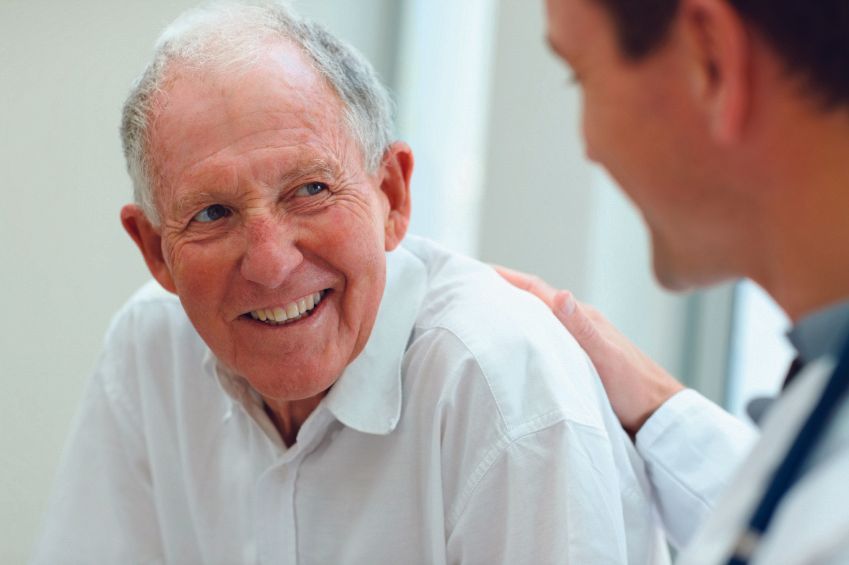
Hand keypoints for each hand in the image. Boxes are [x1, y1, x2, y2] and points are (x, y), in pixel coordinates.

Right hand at [495, 266, 683, 435]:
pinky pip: (545, 339)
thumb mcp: (605, 358)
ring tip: (484, 314)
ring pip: (539, 320)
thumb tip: (560, 294)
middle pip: (534, 300)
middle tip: (470, 290)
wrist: (658, 417)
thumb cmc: (635, 389)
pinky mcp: (579, 360)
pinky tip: (515, 345)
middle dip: (503, 291)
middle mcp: (578, 324)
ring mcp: (579, 342)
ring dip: (513, 313)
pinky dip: (525, 335)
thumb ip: (582, 328)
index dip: (507, 278)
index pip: (537, 290)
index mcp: (582, 318)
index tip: (478, 271)